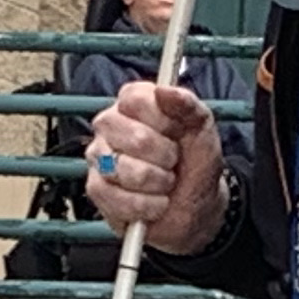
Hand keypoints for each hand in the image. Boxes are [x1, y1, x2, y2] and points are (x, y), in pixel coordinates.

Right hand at [83, 80, 227, 252]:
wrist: (196, 207)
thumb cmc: (195, 164)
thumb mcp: (202, 131)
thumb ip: (188, 106)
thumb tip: (164, 91)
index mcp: (134, 101)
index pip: (137, 100)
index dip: (164, 122)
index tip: (178, 134)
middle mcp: (109, 124)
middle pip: (134, 137)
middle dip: (165, 157)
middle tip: (173, 163)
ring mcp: (98, 156)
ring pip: (124, 169)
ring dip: (157, 183)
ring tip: (165, 184)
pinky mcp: (96, 188)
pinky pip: (115, 197)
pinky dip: (145, 206)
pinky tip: (155, 203)